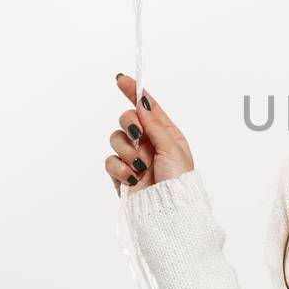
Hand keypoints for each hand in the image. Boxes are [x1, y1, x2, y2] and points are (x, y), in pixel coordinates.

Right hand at [105, 73, 193, 194]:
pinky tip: (132, 178)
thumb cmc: (178, 180)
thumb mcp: (171, 147)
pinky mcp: (121, 173)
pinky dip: (119, 168)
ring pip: (115, 139)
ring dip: (127, 151)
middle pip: (126, 119)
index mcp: (165, 133)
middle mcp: (147, 143)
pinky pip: (110, 161)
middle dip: (130, 124)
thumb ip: (154, 124)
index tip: (122, 79)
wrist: (169, 210)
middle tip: (138, 135)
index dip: (134, 92)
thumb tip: (143, 102)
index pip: (146, 108)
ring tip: (140, 166)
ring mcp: (133, 158)